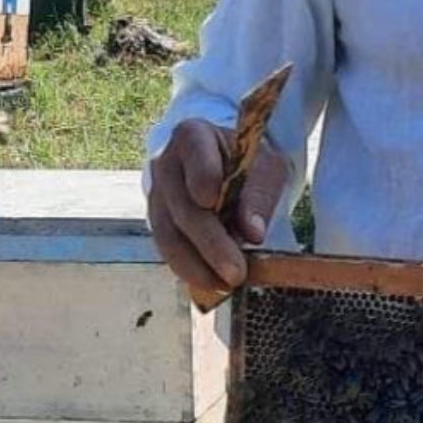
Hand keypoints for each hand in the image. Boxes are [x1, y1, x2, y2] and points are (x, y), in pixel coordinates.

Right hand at [146, 118, 289, 302]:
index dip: (201, 176)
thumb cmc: (248, 163)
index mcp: (193, 136)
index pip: (194, 154)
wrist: (225, 165)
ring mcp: (157, 195)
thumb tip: (252, 233)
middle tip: (236, 272)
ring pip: (168, 234)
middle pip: (182, 206)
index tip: (211, 200)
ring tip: (224, 286)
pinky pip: (168, 249)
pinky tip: (210, 285)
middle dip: (209, 243)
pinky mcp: (158, 222)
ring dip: (195, 265)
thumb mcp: (265, 168)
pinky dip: (189, 269)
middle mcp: (166, 164)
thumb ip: (259, 195)